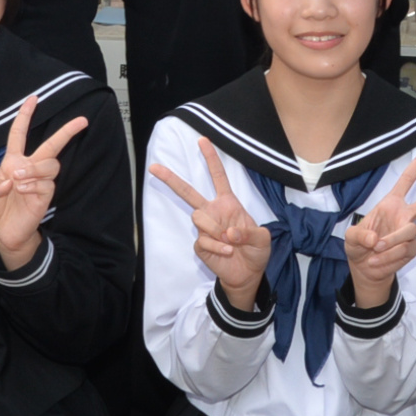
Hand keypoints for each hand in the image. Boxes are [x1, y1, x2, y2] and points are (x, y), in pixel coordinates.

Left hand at [0, 94, 88, 269]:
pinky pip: (46, 183)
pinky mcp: (45, 195)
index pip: (19, 134)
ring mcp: (39, 181)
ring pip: (50, 163)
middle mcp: (29, 168)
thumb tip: (11, 178)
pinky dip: (33, 185)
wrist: (2, 234)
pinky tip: (23, 191)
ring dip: (35, 168)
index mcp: (13, 162)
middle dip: (67, 131)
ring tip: (19, 179)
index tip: (33, 99)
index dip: (25, 116)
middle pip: (52, 145)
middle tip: (81, 120)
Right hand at [147, 137, 271, 307]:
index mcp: (228, 203)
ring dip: (215, 229)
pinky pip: (203, 241)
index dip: (211, 158)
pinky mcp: (200, 245)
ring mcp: (205, 228)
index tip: (202, 140)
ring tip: (230, 242)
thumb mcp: (262, 239)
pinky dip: (217, 248)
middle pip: (188, 192)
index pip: (218, 177)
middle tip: (154, 167)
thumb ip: (249, 232)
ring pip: (198, 217)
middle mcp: (213, 212)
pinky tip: (227, 252)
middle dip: (171, 179)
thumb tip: (228, 232)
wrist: (248, 274)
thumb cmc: (255, 251)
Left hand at [342, 144, 415, 307]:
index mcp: (390, 203)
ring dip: (391, 243)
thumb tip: (376, 238)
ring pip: (409, 233)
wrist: (365, 270)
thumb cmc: (359, 247)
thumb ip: (360, 235)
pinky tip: (379, 260)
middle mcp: (404, 215)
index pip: (407, 180)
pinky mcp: (412, 249)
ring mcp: (410, 232)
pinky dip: (390, 257)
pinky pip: (406, 250)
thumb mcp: (351, 238)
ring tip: (374, 251)